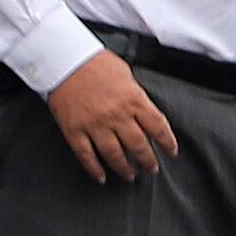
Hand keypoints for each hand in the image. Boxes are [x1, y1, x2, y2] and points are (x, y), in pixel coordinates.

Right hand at [45, 51, 179, 183]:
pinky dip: (94, 169)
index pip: (158, 127)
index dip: (168, 142)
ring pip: (114, 154)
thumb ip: (135, 94)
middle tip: (151, 169)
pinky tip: (100, 176)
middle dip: (148, 161)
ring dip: (124, 168)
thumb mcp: (125, 73)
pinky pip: (86, 155)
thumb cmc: (93, 61)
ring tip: (129, 175)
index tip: (171, 151)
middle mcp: (117, 116)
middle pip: (138, 146)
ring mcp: (94, 125)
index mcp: (133, 99)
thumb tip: (140, 109)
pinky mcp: (74, 130)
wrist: (64, 59)